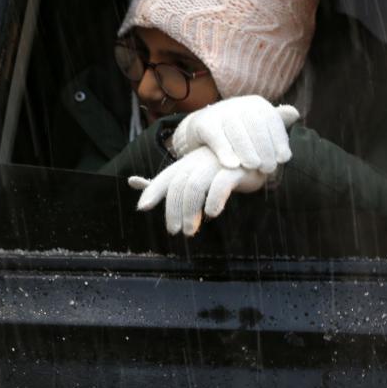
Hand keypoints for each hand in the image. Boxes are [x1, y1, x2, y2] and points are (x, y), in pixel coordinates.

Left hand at [128, 147, 266, 235]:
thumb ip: (165, 181)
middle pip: (179, 184)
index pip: (167, 177)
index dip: (153, 190)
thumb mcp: (191, 173)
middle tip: (174, 231)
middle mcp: (199, 162)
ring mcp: (217, 164)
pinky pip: (221, 184)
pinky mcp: (236, 169)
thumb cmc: (219, 168)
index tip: (142, 207)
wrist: (255, 156)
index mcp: (188, 164)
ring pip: (195, 185)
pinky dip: (214, 199)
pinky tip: (212, 214)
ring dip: (190, 210)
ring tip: (189, 230)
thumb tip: (131, 181)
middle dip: (173, 209)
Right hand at [171, 96, 299, 173]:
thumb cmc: (238, 133)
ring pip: (236, 131)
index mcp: (256, 104)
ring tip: (253, 167)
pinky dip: (224, 151)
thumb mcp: (257, 126)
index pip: (271, 120)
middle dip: (265, 148)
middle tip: (269, 168)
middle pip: (255, 125)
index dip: (279, 140)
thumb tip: (295, 114)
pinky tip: (232, 165)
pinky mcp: (203, 123)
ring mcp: (220, 111)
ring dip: (247, 151)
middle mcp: (239, 103)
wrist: (202, 130)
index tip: (283, 159)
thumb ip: (275, 123)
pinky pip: (216, 137)